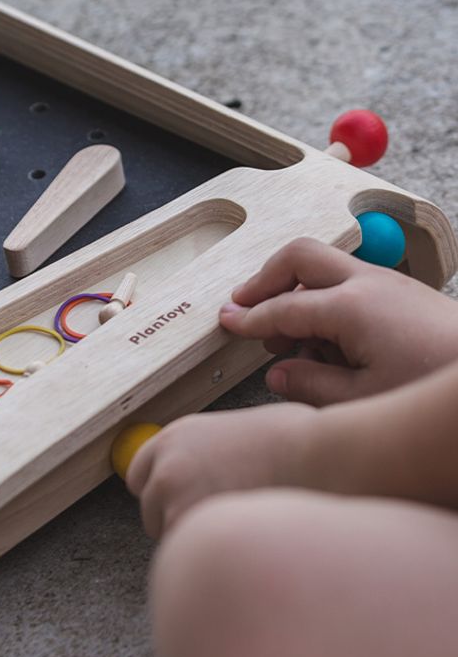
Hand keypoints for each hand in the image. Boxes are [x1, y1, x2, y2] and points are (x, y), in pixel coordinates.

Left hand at [126, 403, 314, 537]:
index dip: (163, 493)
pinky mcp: (190, 523)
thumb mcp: (235, 432)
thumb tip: (208, 470)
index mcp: (175, 436)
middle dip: (176, 519)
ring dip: (194, 539)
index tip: (184, 502)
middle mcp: (167, 464)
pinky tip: (240, 544)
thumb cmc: (296, 441)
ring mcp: (175, 495)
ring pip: (167, 535)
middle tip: (217, 522)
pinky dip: (208, 555)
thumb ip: (208, 452)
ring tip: (235, 532)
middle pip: (150, 509)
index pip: (139, 475)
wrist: (319, 455)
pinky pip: (188, 552)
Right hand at [219, 238, 457, 405]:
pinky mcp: (402, 292)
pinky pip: (348, 281)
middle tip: (244, 306)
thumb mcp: (363, 399)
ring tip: (288, 339)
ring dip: (295, 291)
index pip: (282, 308)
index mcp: (351, 307)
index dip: (249, 318)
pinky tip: (325, 341)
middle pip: (299, 257)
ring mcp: (387, 283)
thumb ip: (310, 383)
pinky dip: (323, 299)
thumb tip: (278, 373)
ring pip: (323, 266)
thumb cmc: (430, 387)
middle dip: (264, 278)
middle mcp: (367, 283)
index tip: (226, 323)